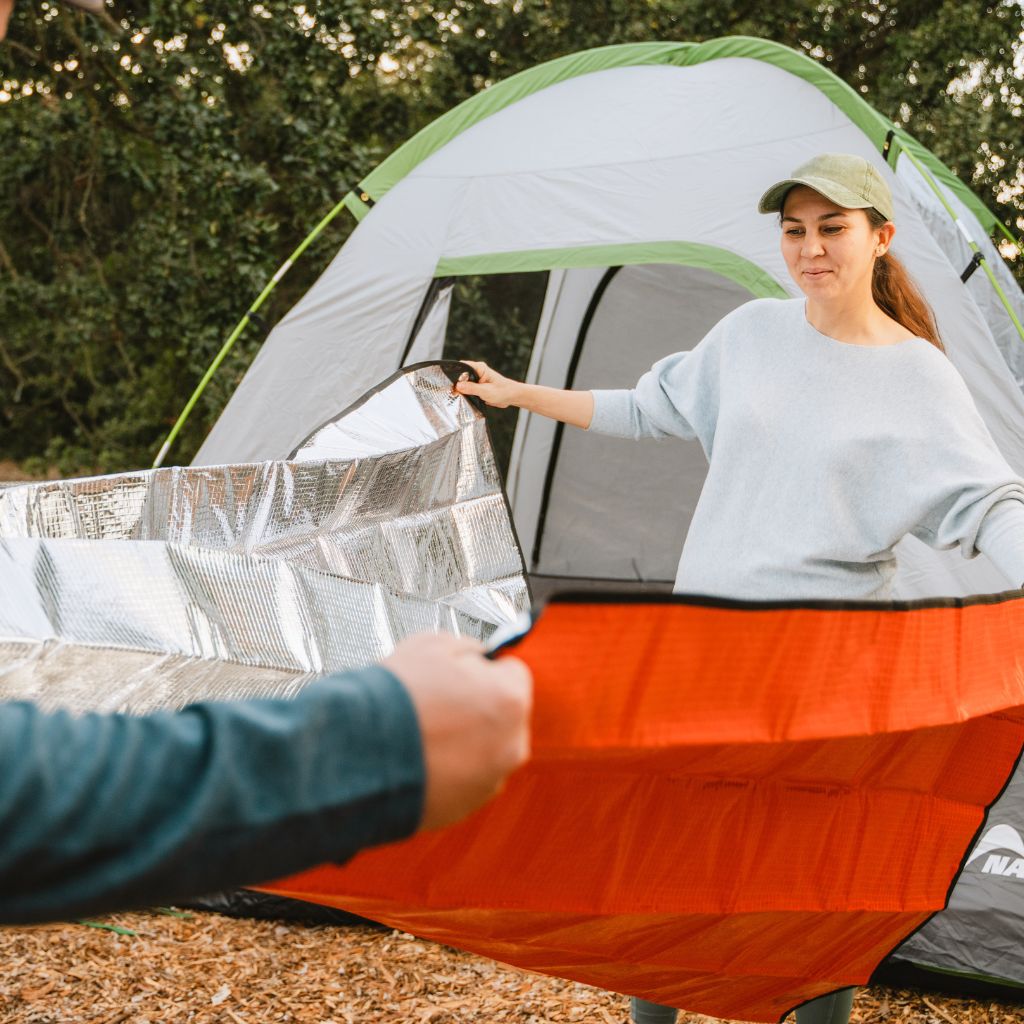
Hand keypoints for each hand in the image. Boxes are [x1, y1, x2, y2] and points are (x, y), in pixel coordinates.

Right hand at [383, 633, 531, 830]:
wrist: (356, 754)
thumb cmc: (394, 699)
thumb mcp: (433, 645)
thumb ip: (468, 650)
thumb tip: (478, 656)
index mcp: (510, 700)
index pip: (514, 674)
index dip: (486, 670)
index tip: (467, 673)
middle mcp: (510, 745)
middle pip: (504, 716)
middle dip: (479, 707)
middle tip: (442, 701)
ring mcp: (490, 780)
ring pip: (486, 750)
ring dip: (465, 741)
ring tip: (425, 732)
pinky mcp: (465, 807)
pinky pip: (466, 780)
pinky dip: (450, 770)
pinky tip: (420, 757)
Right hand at [454, 360, 521, 408]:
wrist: (512, 397)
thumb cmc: (503, 391)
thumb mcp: (486, 391)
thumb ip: (472, 388)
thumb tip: (458, 386)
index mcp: (479, 368)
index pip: (462, 366)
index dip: (454, 373)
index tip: (448, 382)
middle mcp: (477, 371)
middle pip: (461, 375)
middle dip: (456, 383)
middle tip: (450, 392)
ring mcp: (476, 379)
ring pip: (463, 383)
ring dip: (460, 390)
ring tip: (454, 397)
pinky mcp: (477, 386)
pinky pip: (467, 389)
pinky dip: (464, 394)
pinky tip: (461, 399)